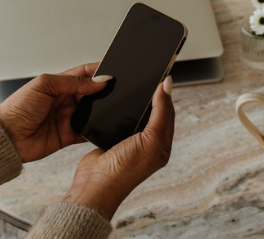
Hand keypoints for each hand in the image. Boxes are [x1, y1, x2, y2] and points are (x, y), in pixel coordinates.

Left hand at [0, 63, 110, 162]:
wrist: (8, 137)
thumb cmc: (18, 108)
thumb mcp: (45, 85)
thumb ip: (73, 82)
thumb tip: (99, 81)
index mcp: (60, 84)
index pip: (85, 73)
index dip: (99, 71)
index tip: (112, 72)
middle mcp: (67, 100)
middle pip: (93, 93)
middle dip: (104, 92)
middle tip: (114, 91)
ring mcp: (70, 117)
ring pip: (94, 112)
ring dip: (102, 110)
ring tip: (109, 108)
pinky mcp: (71, 134)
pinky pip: (90, 131)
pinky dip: (97, 129)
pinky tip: (102, 125)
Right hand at [63, 77, 174, 219]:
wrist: (94, 186)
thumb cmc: (125, 170)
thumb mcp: (151, 139)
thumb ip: (160, 113)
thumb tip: (167, 87)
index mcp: (162, 145)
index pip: (168, 113)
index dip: (166, 95)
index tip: (162, 78)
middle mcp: (148, 143)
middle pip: (153, 112)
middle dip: (152, 97)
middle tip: (148, 79)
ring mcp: (130, 140)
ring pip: (136, 114)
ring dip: (135, 103)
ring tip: (134, 87)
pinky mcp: (112, 137)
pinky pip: (119, 118)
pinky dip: (119, 109)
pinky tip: (117, 102)